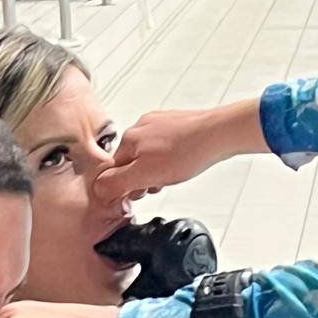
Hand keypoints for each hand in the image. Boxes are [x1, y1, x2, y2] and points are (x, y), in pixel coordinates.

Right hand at [94, 100, 265, 203]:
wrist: (218, 134)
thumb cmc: (187, 152)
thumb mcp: (146, 175)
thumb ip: (119, 183)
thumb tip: (99, 189)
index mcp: (128, 139)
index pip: (113, 170)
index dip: (125, 187)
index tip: (139, 193)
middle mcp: (139, 128)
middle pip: (130, 163)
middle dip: (142, 179)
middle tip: (158, 184)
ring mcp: (158, 124)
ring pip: (147, 156)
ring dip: (156, 172)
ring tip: (172, 174)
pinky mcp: (175, 125)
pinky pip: (164, 148)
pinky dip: (169, 161)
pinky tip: (181, 164)